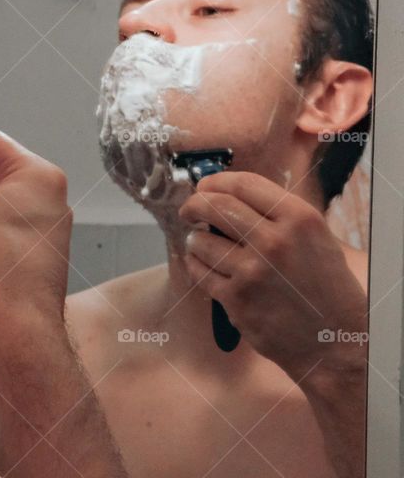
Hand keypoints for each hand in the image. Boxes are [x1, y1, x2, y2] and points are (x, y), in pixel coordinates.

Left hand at [178, 171, 367, 383]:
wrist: (334, 342)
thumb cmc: (325, 287)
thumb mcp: (315, 238)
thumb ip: (276, 215)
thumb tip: (227, 194)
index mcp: (299, 219)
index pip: (243, 184)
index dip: (216, 181)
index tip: (205, 187)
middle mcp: (275, 241)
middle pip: (214, 206)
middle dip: (194, 205)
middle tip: (189, 210)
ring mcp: (252, 271)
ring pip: (201, 241)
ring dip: (195, 240)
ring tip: (201, 243)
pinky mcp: (236, 299)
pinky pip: (199, 271)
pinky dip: (195, 264)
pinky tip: (203, 264)